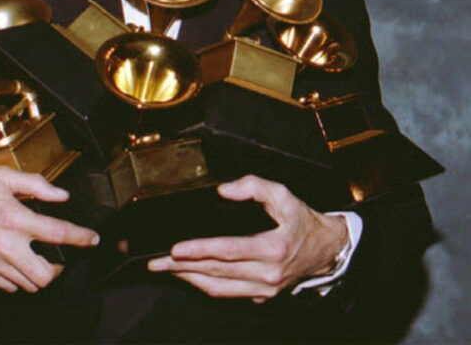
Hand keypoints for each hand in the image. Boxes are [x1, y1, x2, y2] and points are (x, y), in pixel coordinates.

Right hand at [0, 165, 98, 292]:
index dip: (80, 237)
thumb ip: (36, 184)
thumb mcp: (2, 175)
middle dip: (59, 269)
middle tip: (61, 257)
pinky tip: (18, 263)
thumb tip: (61, 194)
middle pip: (43, 275)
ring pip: (26, 285)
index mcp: (13, 217)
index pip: (57, 233)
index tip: (92, 239)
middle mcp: (4, 244)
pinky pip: (6, 286)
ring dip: (39, 275)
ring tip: (41, 260)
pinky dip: (17, 279)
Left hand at [148, 174, 347, 302]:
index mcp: (272, 248)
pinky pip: (228, 294)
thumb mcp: (283, 195)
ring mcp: (264, 289)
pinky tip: (189, 275)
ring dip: (188, 279)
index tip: (175, 249)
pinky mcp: (262, 295)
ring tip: (165, 269)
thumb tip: (223, 190)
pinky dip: (205, 285)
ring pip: (219, 288)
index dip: (199, 251)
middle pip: (216, 272)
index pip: (228, 251)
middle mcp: (268, 274)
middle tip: (156, 261)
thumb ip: (253, 186)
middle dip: (182, 267)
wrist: (326, 250)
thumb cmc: (302, 220)